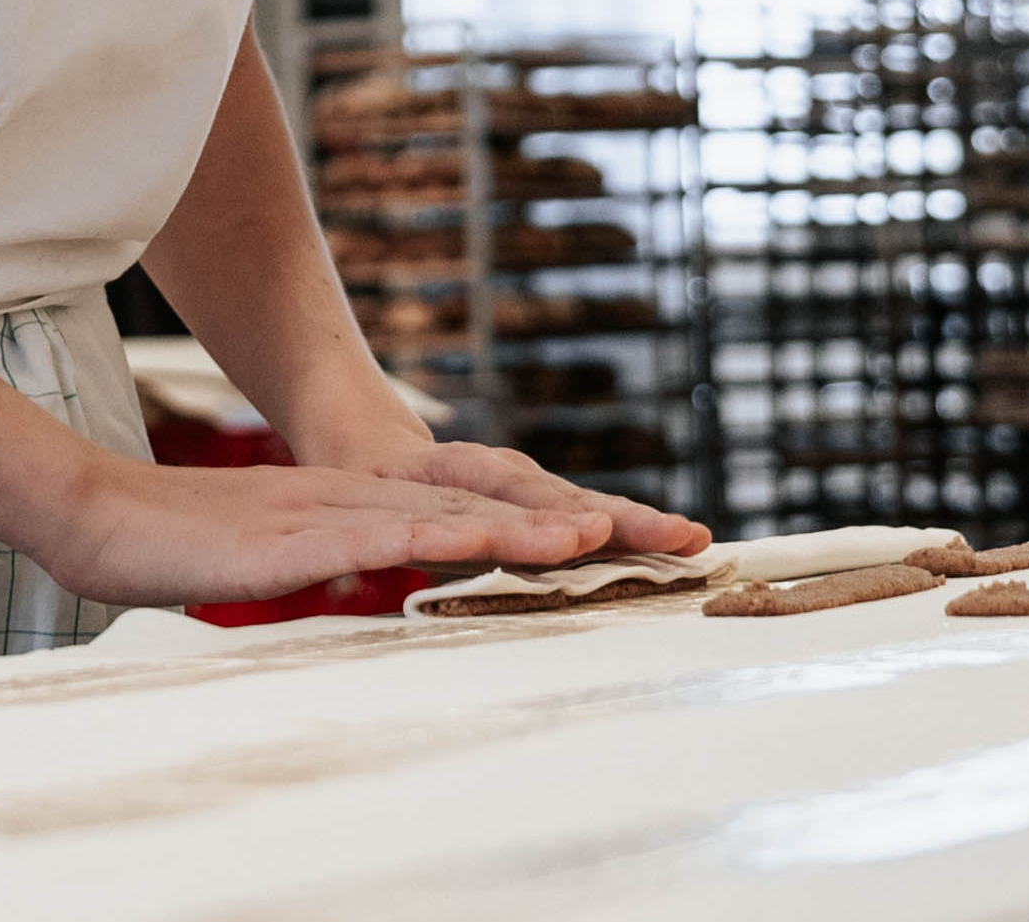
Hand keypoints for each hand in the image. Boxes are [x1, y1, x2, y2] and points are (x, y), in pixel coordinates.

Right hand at [32, 450, 629, 609]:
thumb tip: (350, 590)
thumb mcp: (263, 566)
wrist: (93, 517)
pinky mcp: (290, 538)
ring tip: (594, 535)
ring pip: (440, 519)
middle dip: (563, 524)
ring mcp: (323, 515)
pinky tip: (480, 543)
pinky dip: (435, 539)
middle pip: (475, 511)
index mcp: (350, 511)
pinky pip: (374, 538)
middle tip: (643, 538)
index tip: (613, 546)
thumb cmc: (167, 548)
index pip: (461, 520)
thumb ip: (313, 571)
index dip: (538, 529)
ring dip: (519, 528)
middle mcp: (351, 503)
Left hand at [350, 439, 712, 559]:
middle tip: (678, 537)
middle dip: (621, 518)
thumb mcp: (352, 518)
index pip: (500, 494)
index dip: (541, 521)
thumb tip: (338, 583)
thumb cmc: (363, 491)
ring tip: (690, 541)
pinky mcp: (538, 497)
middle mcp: (495, 472)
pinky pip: (587, 512)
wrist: (371, 445)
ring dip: (637, 522)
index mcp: (444, 473)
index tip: (585, 537)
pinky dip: (631, 525)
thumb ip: (354, 557)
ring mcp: (522, 483)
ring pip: (583, 503)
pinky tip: (676, 544)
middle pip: (561, 496)